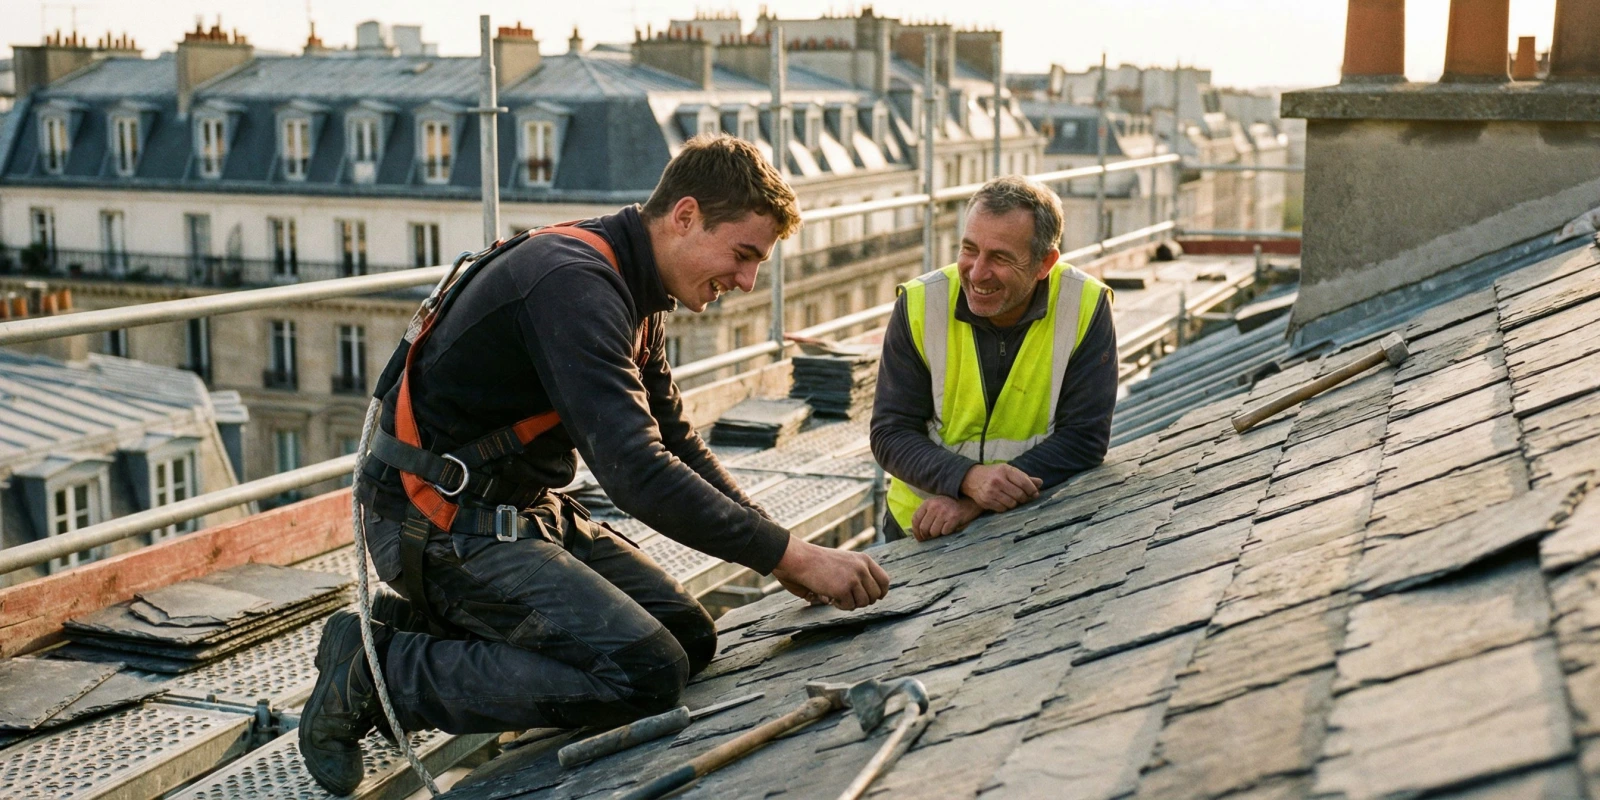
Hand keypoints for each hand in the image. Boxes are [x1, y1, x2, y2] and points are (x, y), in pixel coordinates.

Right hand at [770, 538, 890, 610]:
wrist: (801, 559)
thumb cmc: (820, 562)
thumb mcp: (846, 561)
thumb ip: (860, 572)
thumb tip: (876, 596)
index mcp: (864, 560)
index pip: (884, 581)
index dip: (880, 593)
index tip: (873, 598)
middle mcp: (862, 568)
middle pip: (875, 595)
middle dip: (864, 601)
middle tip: (849, 599)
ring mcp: (853, 579)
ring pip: (863, 603)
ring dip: (851, 604)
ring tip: (837, 596)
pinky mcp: (842, 589)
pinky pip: (849, 606)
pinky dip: (840, 605)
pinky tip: (830, 596)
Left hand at [910, 496, 981, 540]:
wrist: (970, 500)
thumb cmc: (952, 505)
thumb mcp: (936, 505)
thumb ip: (927, 514)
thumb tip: (919, 532)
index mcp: (928, 503)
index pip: (915, 519)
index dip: (916, 531)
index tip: (920, 538)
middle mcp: (934, 506)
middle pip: (923, 528)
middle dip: (926, 536)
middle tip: (931, 538)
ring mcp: (944, 512)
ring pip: (933, 532)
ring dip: (938, 534)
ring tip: (943, 530)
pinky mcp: (953, 518)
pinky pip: (945, 532)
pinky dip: (947, 533)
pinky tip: (951, 527)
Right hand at [960, 464, 1042, 511]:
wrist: (971, 478)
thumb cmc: (994, 474)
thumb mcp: (1008, 471)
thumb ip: (1024, 477)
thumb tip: (1040, 483)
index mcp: (1005, 470)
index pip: (1024, 482)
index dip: (1032, 490)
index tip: (1034, 493)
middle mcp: (998, 480)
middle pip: (1020, 495)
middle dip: (1024, 498)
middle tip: (1024, 498)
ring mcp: (991, 491)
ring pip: (1012, 504)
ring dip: (1015, 503)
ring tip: (1012, 499)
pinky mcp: (986, 501)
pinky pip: (1003, 509)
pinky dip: (1006, 507)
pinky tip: (1003, 501)